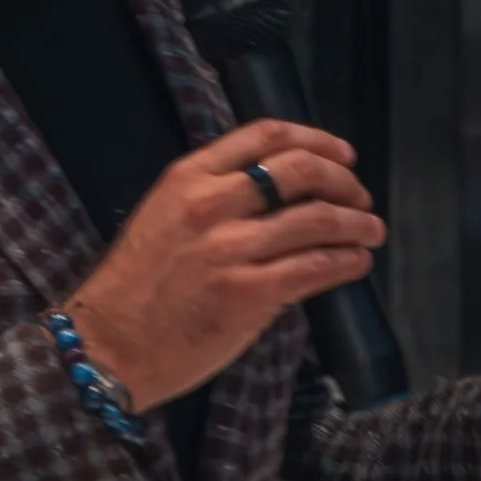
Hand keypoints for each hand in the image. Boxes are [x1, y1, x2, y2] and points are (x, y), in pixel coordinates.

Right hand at [65, 121, 381, 411]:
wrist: (108, 344)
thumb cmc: (134, 287)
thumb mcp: (163, 218)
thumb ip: (215, 199)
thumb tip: (280, 201)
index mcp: (188, 178)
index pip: (264, 135)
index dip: (315, 139)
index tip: (341, 154)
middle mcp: (211, 204)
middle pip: (301, 170)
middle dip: (345, 181)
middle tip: (361, 197)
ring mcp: (231, 249)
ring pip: (318, 219)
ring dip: (358, 223)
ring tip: (371, 231)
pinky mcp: (248, 293)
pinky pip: (316, 267)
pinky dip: (347, 261)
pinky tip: (356, 263)